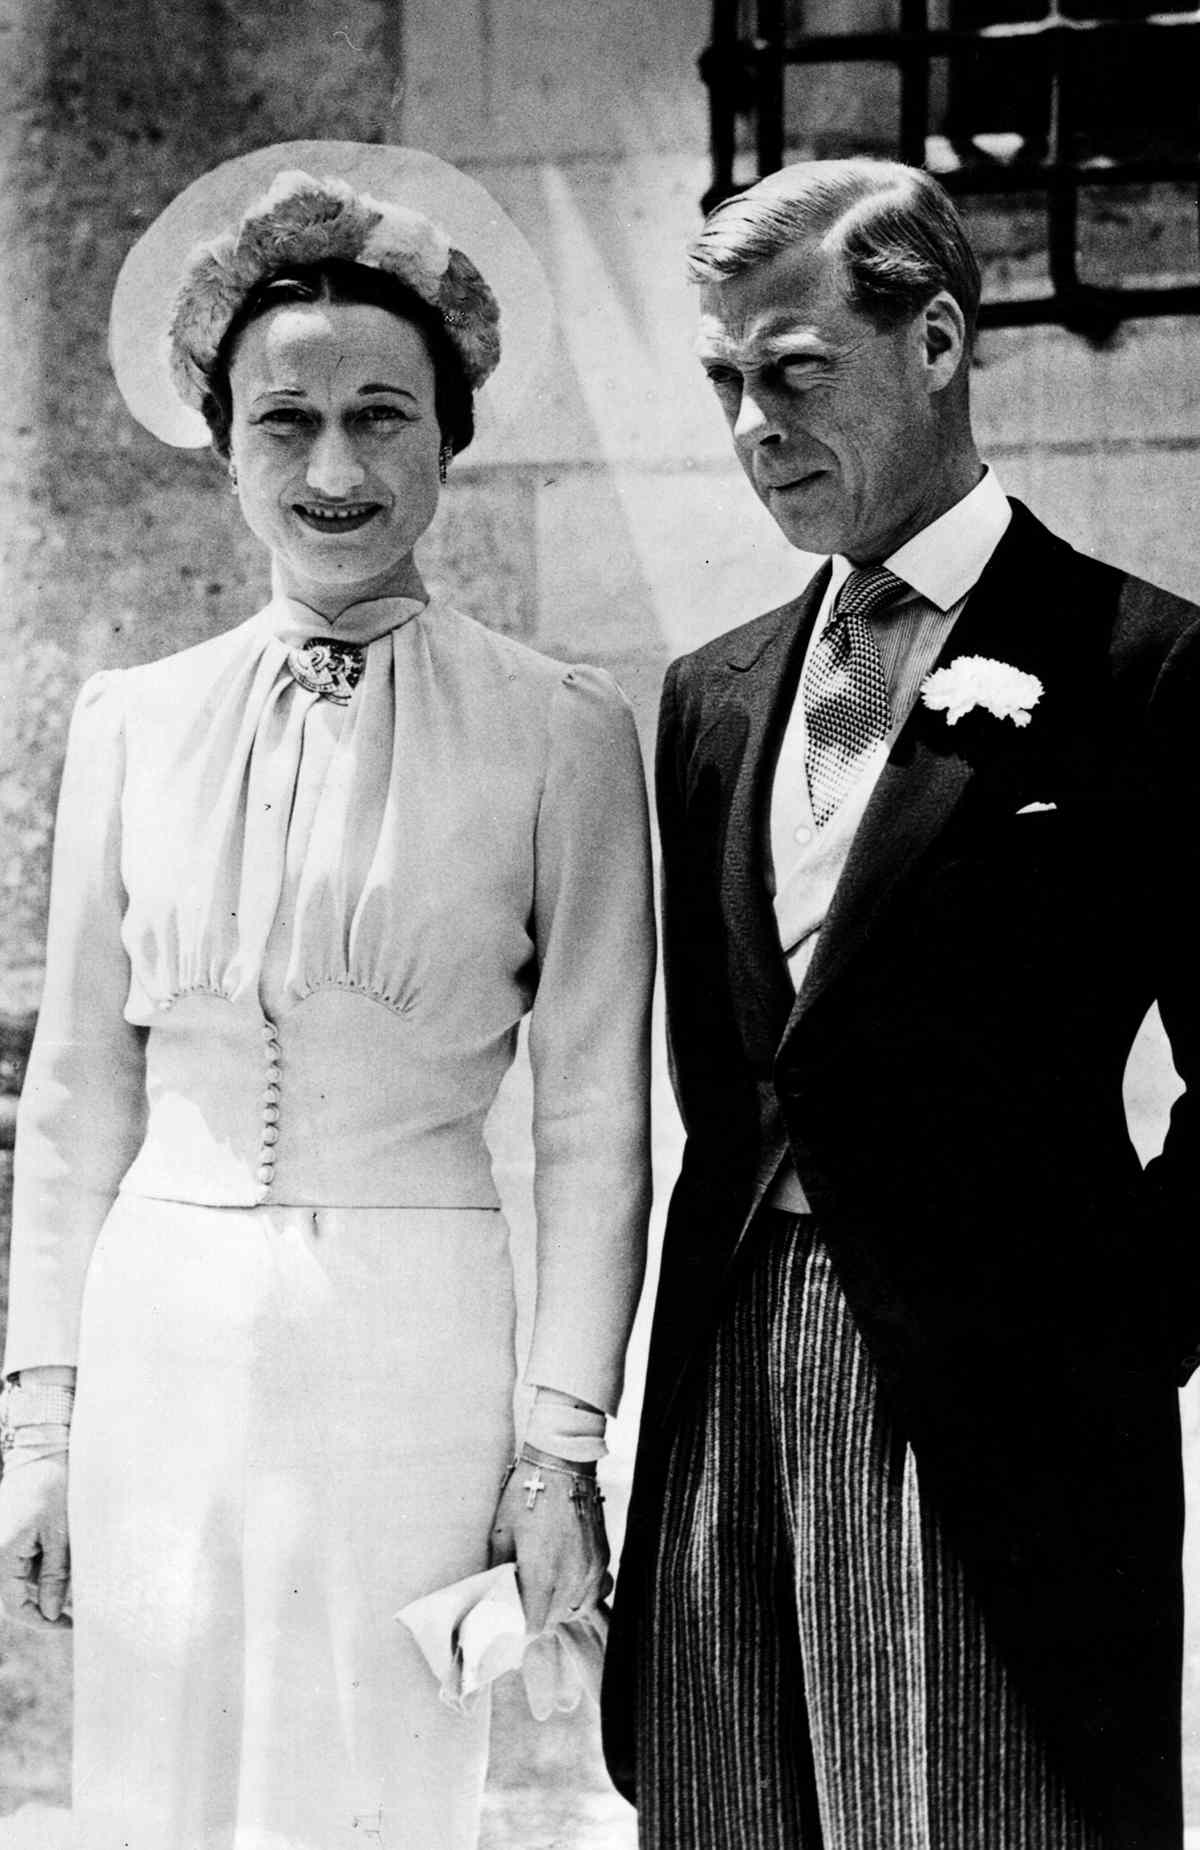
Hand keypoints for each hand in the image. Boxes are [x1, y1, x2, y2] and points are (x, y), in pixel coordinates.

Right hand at [0, 1454, 71, 1627]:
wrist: (41, 1450)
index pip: (16, 1607)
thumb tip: (49, 1613)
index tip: (71, 1624)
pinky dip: (47, 1562)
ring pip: (25, 1578)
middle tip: (81, 1606)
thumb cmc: (52, 1487)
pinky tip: (69, 1553)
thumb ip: (54, 1575)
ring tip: (80, 1569)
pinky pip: (26, 1560)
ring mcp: (2, 1543)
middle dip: (49, 1601)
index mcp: (2, 1556)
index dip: (42, 1621)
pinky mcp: (11, 1534)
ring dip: (51, 1581)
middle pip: (19, 1595)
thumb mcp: (60, 1533)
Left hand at [488, 1448, 611, 1634]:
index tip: (513, 1619)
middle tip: (526, 1605)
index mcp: (542, 1571)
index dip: (522, 1625)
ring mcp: (592, 1567)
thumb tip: (492, 1595)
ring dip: (562, 1609)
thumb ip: (499, 1570)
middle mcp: (571, 1575)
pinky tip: (569, 1583)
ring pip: (578, 1609)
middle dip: (539, 1617)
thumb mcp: (502, 1532)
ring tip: (547, 1596)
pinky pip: (595, 1591)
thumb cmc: (527, 1495)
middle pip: (556, 1619)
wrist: (562, 1463)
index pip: (535, 1623)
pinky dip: (582, 1594)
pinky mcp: (603, 1557)